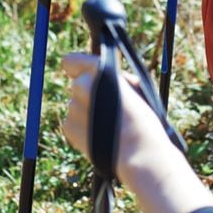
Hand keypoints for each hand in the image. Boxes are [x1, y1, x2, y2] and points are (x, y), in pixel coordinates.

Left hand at [62, 52, 167, 176]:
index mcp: (100, 72)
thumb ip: (113, 78)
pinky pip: (72, 123)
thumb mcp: (134, 87)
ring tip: (108, 124)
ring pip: (76, 105)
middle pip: (78, 85)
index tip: (82, 74)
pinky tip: (99, 134)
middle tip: (108, 107)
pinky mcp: (69, 127)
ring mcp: (73, 107)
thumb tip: (97, 78)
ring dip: (87, 111)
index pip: (71, 62)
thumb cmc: (144, 118)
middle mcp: (82, 86)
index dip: (77, 67)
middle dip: (88, 93)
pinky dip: (82, 128)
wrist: (140, 151)